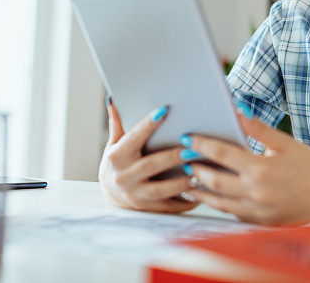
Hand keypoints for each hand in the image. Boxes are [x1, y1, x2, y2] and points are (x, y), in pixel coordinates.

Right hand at [98, 99, 197, 213]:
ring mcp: (134, 195)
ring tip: (200, 173)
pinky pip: (167, 207)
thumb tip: (113, 99)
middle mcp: (124, 176)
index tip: (164, 110)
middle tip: (194, 149)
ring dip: (181, 183)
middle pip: (152, 165)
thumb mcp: (113, 144)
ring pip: (161, 190)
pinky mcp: (146, 209)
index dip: (148, 124)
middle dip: (173, 157)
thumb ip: (117, 123)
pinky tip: (200, 195)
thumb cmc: (116, 163)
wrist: (109, 195)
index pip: (134, 137)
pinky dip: (183, 202)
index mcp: (117, 156)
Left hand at [181, 109, 309, 224]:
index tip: (188, 138)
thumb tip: (235, 111)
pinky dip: (220, 204)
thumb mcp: (284, 142)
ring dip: (202, 191)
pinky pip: (233, 213)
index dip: (201, 144)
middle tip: (184, 159)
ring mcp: (257, 210)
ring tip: (190, 181)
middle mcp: (255, 192)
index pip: (220, 154)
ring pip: (219, 202)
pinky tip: (213, 197)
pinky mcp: (261, 222)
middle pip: (213, 180)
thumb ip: (257, 129)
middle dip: (195, 169)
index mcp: (260, 168)